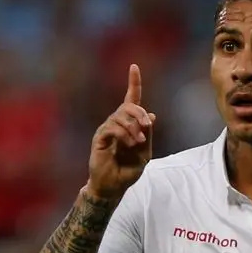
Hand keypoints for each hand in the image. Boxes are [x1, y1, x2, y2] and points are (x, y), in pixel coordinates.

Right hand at [88, 64, 155, 200]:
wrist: (114, 186)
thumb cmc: (128, 170)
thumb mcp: (145, 153)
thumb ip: (147, 135)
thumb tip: (151, 115)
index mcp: (130, 124)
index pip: (131, 99)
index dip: (133, 83)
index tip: (134, 66)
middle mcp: (117, 123)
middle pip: (129, 106)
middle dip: (139, 112)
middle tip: (146, 125)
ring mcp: (107, 129)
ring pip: (121, 116)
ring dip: (133, 127)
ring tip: (137, 142)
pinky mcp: (100, 137)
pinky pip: (112, 127)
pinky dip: (124, 134)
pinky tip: (129, 143)